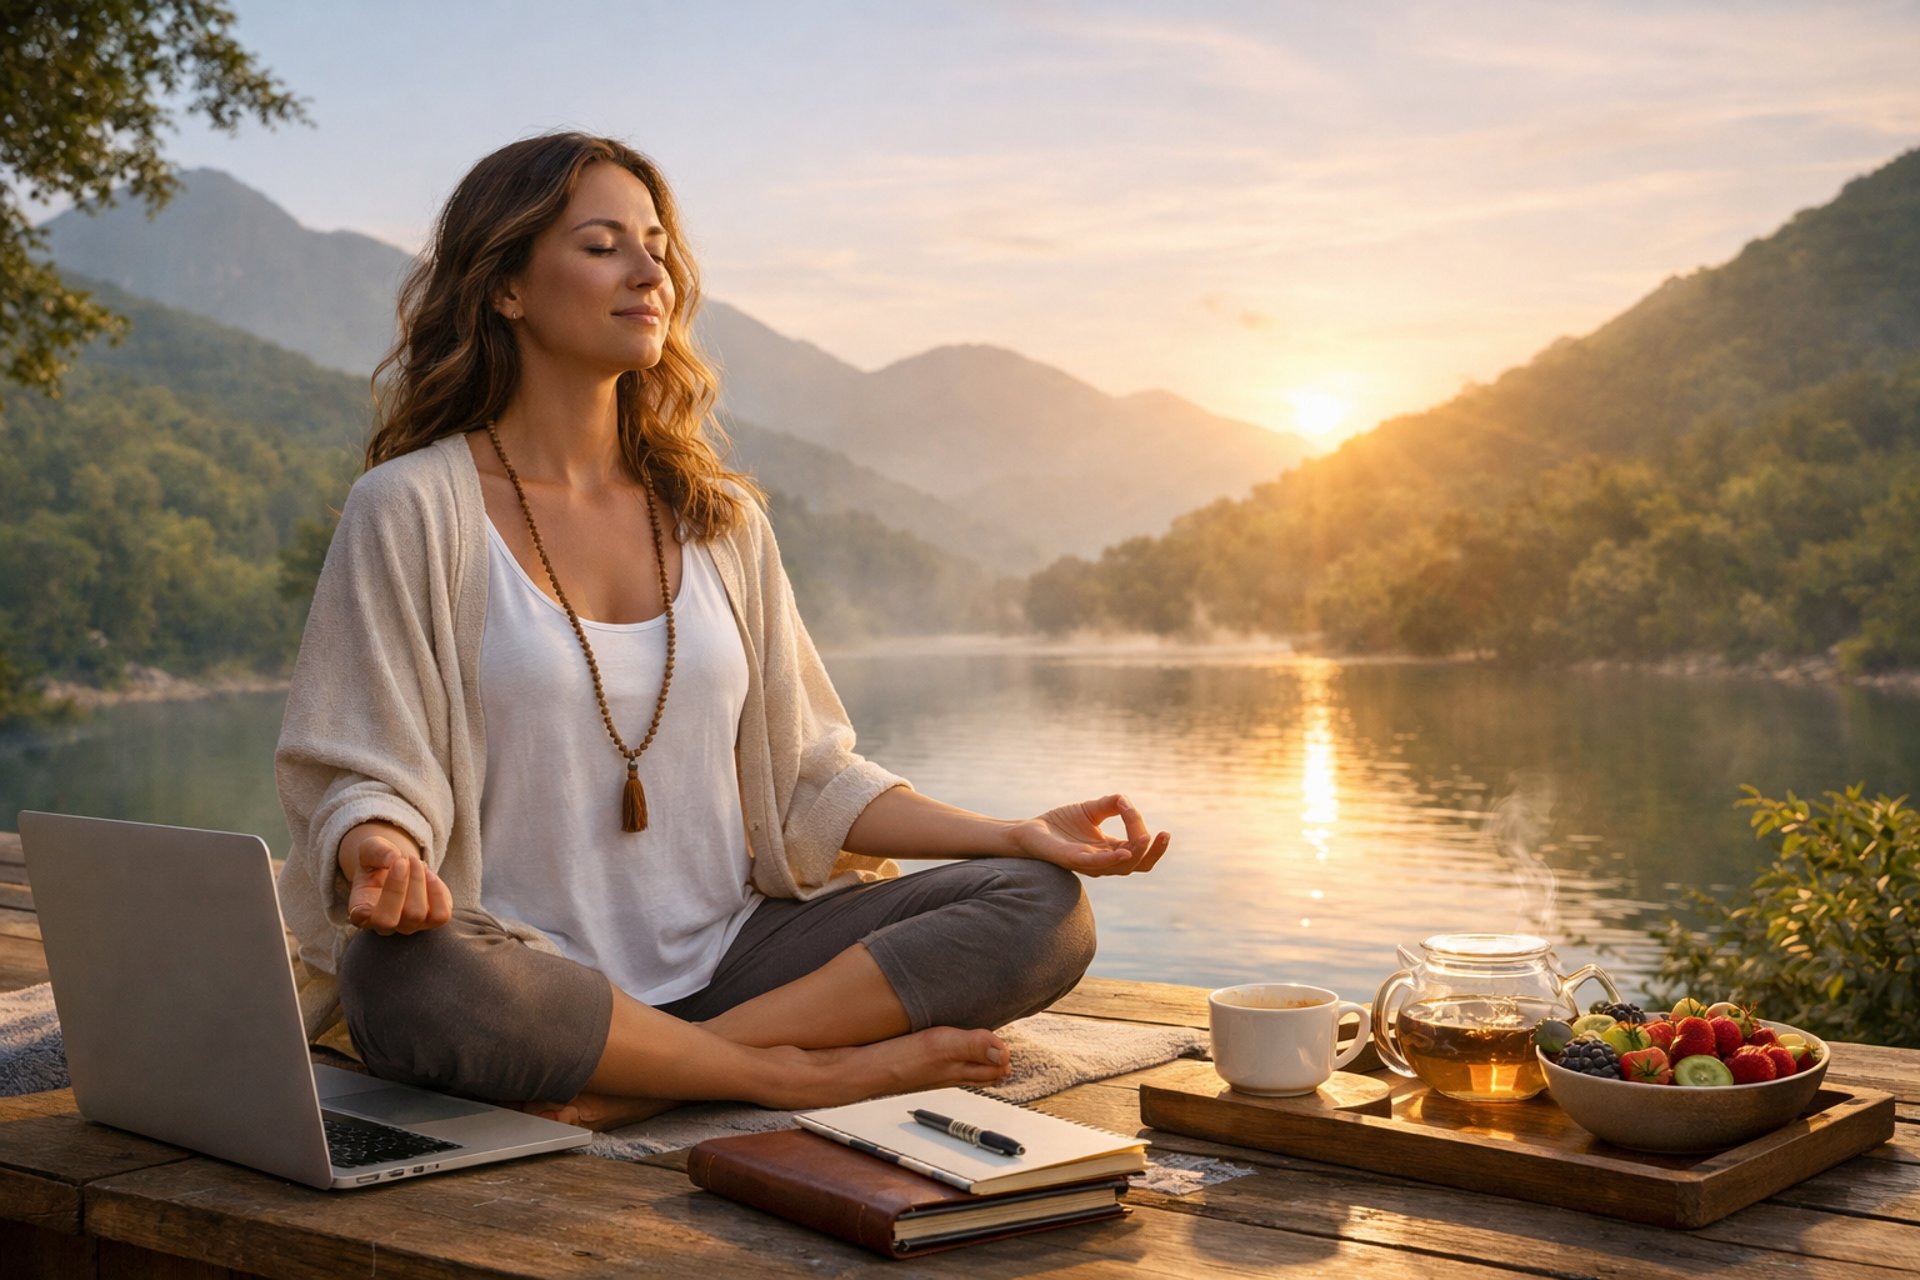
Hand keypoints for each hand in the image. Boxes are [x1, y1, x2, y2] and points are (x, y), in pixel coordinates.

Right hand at [338, 822, 451, 934]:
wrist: (398, 866)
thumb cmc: (379, 861)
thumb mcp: (371, 848)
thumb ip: (376, 851)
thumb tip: (393, 858)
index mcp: (361, 911)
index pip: (363, 918)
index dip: (378, 900)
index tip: (392, 865)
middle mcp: (384, 926)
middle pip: (395, 918)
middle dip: (404, 884)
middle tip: (405, 860)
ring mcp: (409, 926)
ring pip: (417, 914)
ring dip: (420, 881)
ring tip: (416, 862)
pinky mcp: (431, 921)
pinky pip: (440, 915)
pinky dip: (438, 892)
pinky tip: (429, 874)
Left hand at [1008, 794, 1169, 876]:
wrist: (1028, 831)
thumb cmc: (1059, 824)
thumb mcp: (1091, 810)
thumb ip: (1111, 804)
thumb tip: (1127, 801)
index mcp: (1110, 850)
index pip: (1139, 852)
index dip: (1149, 839)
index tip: (1147, 818)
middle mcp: (1103, 861)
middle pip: (1138, 865)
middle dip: (1154, 852)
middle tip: (1164, 835)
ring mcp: (1088, 863)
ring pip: (1121, 867)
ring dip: (1137, 854)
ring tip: (1146, 839)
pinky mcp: (1071, 860)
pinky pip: (1096, 864)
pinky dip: (1112, 859)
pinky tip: (1124, 852)